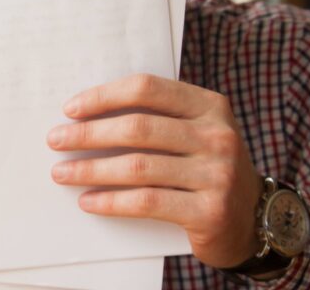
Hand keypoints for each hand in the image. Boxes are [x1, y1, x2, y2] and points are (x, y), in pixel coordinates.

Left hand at [47, 74, 262, 267]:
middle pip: (137, 128)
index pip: (147, 89)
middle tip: (55, 141)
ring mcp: (217, 174)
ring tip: (62, 173)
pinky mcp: (209, 211)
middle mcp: (218, 136)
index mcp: (210, 106)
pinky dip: (111, 201)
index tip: (70, 109)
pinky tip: (88, 200)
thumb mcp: (195, 134)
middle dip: (88, 134)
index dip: (104, 96)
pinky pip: (147, 202)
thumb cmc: (208, 169)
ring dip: (91, 170)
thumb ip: (158, 119)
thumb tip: (88, 116)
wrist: (254, 220)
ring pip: (137, 166)